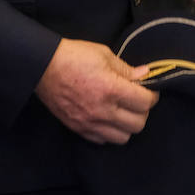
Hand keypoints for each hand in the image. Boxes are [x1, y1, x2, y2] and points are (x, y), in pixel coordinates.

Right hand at [35, 38, 158, 144]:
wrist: (43, 66)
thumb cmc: (74, 56)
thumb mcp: (103, 54)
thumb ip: (126, 69)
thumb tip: (145, 75)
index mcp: (111, 89)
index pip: (145, 102)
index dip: (152, 96)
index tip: (149, 90)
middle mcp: (102, 110)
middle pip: (138, 124)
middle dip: (142, 111)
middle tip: (137, 100)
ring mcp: (89, 122)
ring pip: (122, 138)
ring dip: (127, 125)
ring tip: (122, 111)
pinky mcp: (78, 128)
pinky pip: (103, 140)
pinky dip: (110, 132)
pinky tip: (107, 118)